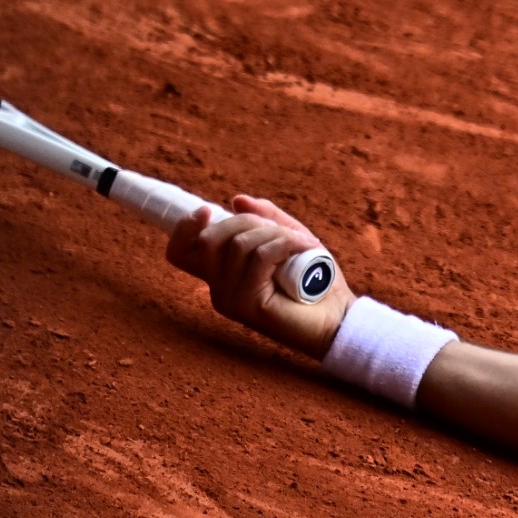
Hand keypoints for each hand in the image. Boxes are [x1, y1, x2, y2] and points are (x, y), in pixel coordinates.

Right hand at [166, 196, 354, 359]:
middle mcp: (218, 289)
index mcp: (221, 274)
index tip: (208, 210)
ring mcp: (230, 299)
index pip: (179, 253)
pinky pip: (261, 258)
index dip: (184, 227)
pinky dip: (287, 243)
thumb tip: (237, 200)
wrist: (338, 317)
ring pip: (239, 245)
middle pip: (210, 239)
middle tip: (283, 231)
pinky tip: (309, 247)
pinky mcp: (248, 304)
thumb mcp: (291, 239)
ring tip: (304, 243)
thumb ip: (266, 219)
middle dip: (248, 222)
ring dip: (276, 233)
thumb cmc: (315, 280)